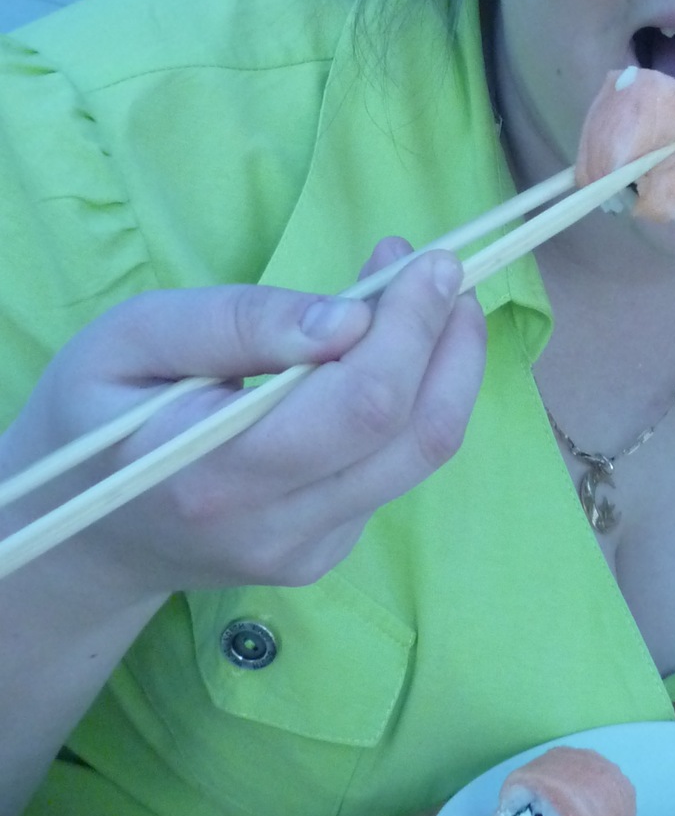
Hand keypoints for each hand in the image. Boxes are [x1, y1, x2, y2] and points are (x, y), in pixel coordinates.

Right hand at [0, 241, 486, 598]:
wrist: (86, 530)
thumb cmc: (100, 412)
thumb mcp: (134, 337)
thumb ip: (237, 323)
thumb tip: (348, 318)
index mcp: (211, 472)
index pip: (357, 406)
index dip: (411, 328)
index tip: (429, 262)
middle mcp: (270, 526)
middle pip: (408, 432)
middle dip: (443, 338)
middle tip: (439, 268)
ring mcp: (306, 550)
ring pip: (421, 455)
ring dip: (446, 365)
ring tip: (426, 296)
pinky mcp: (327, 553)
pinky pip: (396, 469)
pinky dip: (413, 400)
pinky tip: (384, 352)